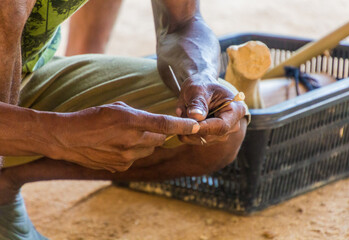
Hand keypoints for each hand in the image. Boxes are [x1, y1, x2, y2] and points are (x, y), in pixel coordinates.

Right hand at [49, 102, 199, 171]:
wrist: (68, 138)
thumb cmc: (91, 117)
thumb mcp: (117, 108)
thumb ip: (139, 115)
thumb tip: (155, 123)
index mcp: (131, 121)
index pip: (165, 124)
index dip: (183, 125)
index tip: (197, 126)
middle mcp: (132, 141)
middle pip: (159, 139)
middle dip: (156, 133)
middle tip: (141, 127)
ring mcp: (127, 157)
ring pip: (149, 150)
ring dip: (144, 143)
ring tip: (124, 137)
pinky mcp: (122, 167)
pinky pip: (136, 159)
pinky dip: (133, 152)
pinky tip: (116, 147)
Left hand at [155, 16, 245, 144]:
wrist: (199, 86)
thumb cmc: (200, 84)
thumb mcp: (197, 89)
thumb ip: (198, 102)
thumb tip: (196, 116)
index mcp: (237, 109)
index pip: (221, 126)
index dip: (203, 127)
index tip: (188, 122)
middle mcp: (234, 123)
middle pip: (213, 136)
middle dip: (193, 127)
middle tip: (181, 113)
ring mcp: (225, 132)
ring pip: (204, 140)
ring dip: (189, 129)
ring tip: (184, 112)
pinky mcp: (215, 137)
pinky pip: (199, 140)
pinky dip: (188, 132)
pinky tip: (185, 118)